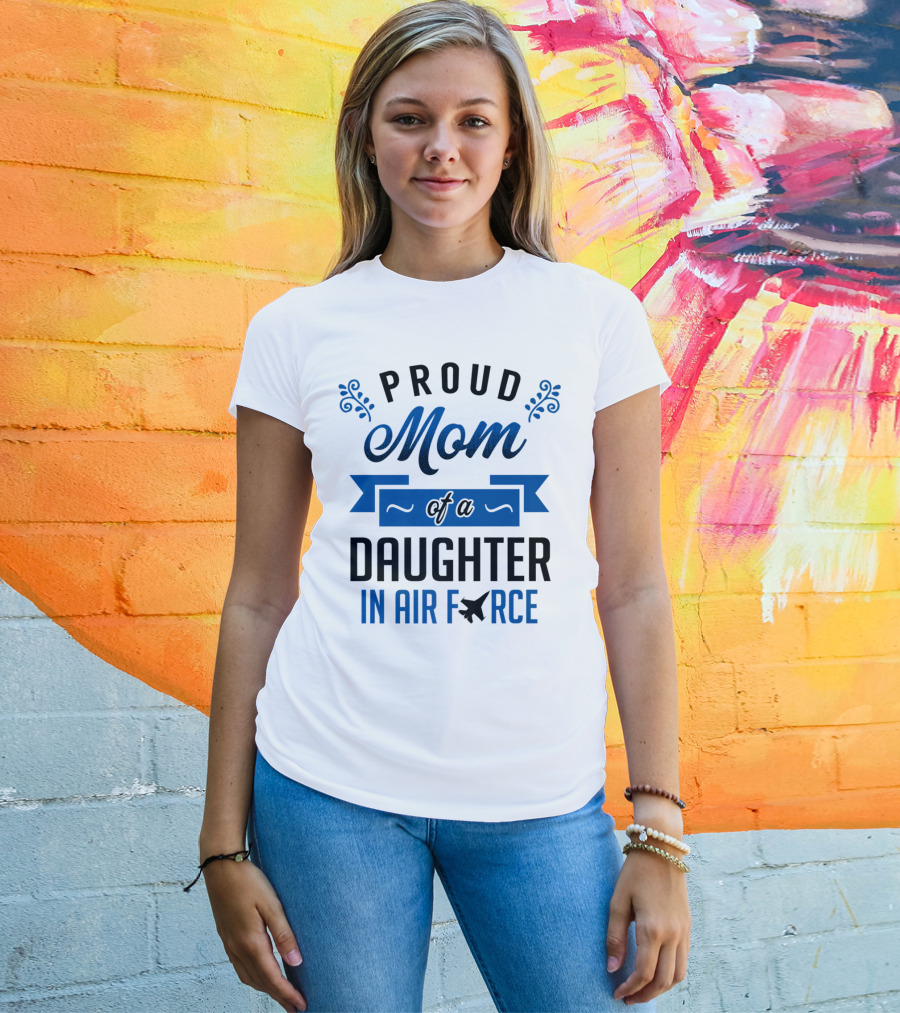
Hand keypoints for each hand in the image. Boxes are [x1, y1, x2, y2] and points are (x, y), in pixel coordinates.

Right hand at [203, 858, 307, 1012]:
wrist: (220, 865)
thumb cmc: (248, 880)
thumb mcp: (271, 904)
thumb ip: (284, 934)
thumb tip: (296, 962)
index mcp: (250, 942)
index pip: (272, 978)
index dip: (287, 994)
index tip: (301, 1005)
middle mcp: (237, 948)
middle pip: (260, 982)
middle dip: (278, 997)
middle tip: (295, 1007)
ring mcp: (229, 943)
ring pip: (248, 977)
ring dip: (265, 989)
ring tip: (281, 994)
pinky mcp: (226, 936)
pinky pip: (240, 967)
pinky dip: (253, 977)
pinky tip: (260, 973)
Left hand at [606, 847, 690, 1004]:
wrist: (662, 849)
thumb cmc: (635, 873)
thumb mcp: (618, 902)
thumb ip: (614, 937)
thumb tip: (612, 969)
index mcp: (652, 929)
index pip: (643, 973)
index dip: (630, 989)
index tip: (617, 993)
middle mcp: (672, 934)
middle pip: (663, 981)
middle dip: (645, 995)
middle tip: (628, 998)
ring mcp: (683, 931)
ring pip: (678, 975)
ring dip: (660, 988)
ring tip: (642, 990)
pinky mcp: (688, 926)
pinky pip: (684, 960)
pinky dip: (671, 974)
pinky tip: (655, 971)